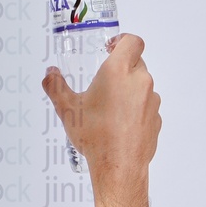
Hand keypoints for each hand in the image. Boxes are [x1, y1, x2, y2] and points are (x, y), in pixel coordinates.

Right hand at [42, 34, 161, 185]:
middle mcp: (139, 81)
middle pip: (135, 63)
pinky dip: (134, 108)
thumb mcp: (67, 109)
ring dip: (127, 90)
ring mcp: (151, 99)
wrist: (118, 166)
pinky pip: (146, 105)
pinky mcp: (156, 117)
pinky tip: (118, 123)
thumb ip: (56, 86)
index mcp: (117, 71)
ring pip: (141, 85)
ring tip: (108, 108)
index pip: (132, 41)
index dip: (122, 40)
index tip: (110, 47)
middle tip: (102, 83)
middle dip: (120, 69)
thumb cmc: (95, 135)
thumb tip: (50, 74)